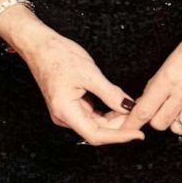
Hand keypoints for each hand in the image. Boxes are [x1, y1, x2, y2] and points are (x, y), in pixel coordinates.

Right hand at [8, 16, 143, 145]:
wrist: (39, 46)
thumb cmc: (58, 56)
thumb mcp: (89, 73)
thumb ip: (109, 93)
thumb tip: (128, 107)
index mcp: (65, 111)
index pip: (96, 135)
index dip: (119, 136)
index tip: (138, 134)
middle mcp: (65, 116)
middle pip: (97, 131)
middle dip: (120, 126)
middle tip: (141, 115)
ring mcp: (67, 112)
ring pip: (96, 124)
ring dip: (115, 119)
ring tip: (134, 109)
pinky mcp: (71, 105)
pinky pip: (93, 114)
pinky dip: (108, 111)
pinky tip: (121, 105)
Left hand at [124, 0, 181, 134]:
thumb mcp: (174, 55)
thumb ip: (160, 80)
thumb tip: (147, 99)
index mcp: (170, 75)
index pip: (145, 109)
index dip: (132, 122)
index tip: (125, 128)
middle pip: (159, 123)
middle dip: (155, 117)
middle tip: (158, 106)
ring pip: (178, 127)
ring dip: (174, 119)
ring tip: (178, 104)